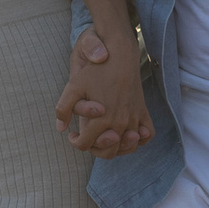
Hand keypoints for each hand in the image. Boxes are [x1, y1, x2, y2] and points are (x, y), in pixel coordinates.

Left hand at [55, 26, 153, 158]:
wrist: (120, 55)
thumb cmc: (94, 71)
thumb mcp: (73, 86)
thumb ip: (63, 108)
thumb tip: (60, 129)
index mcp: (100, 120)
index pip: (86, 145)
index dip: (76, 142)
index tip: (73, 135)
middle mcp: (119, 122)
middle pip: (108, 152)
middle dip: (95, 149)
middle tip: (87, 138)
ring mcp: (134, 118)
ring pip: (128, 148)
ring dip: (116, 148)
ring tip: (105, 137)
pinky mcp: (143, 112)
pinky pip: (148, 135)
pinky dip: (140, 139)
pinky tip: (128, 134)